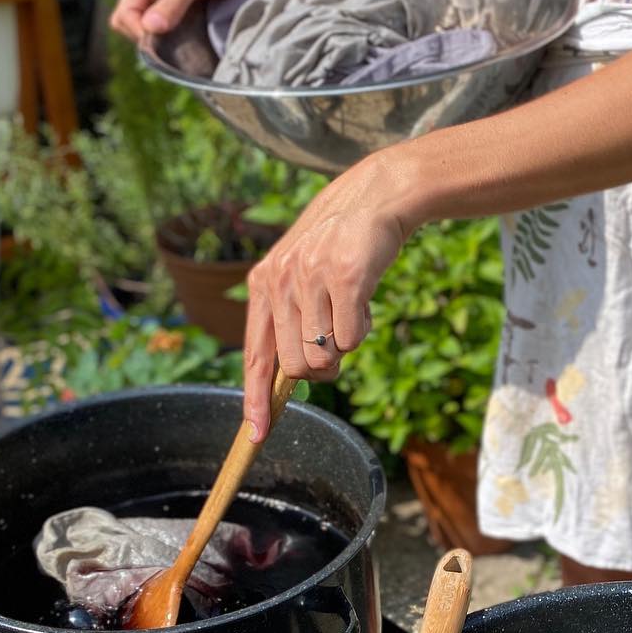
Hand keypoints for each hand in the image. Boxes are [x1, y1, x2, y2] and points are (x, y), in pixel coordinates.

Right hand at [110, 0, 258, 41]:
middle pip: (135, 24)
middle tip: (176, 43)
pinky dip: (180, 39)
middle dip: (151, 37)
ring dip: (167, 41)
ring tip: (187, 43)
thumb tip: (150, 27)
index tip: (163, 39)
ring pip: (155, 30)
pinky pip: (175, 31)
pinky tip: (194, 42)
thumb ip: (171, 4)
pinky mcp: (188, 8)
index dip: (139, 30)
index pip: (125, 13)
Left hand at [243, 156, 413, 441]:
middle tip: (337, 343)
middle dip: (320, 369)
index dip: (255, 399)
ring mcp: (311, 279)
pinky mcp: (345, 279)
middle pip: (295, 367)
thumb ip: (290, 319)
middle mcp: (280, 281)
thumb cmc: (341, 245)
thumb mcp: (301, 274)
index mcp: (263, 283)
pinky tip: (364, 302)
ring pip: (323, 356)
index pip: (254, 356)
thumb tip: (294, 376)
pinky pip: (351, 340)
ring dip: (344, 346)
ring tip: (350, 310)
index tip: (257, 434)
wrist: (376, 198)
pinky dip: (362, 330)